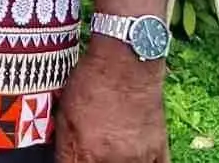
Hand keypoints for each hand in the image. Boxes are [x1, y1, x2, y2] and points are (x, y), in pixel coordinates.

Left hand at [55, 35, 168, 161]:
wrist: (126, 65)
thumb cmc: (92, 83)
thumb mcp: (64, 112)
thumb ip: (64, 146)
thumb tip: (60, 161)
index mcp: (87, 152)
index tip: (71, 160)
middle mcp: (115, 161)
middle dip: (93, 162)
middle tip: (91, 153)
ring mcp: (139, 158)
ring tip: (110, 153)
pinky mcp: (159, 151)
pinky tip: (133, 159)